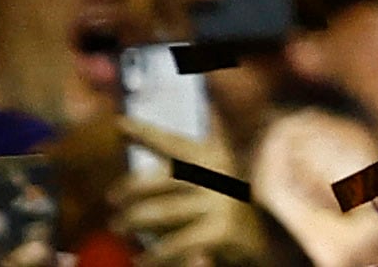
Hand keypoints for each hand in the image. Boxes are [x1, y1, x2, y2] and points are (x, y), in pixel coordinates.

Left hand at [120, 131, 274, 266]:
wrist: (266, 244)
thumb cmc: (227, 211)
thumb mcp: (213, 179)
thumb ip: (193, 161)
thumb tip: (172, 140)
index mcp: (212, 158)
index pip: (172, 142)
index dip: (145, 133)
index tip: (119, 124)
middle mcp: (216, 175)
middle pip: (161, 178)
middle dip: (130, 188)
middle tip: (111, 199)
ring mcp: (219, 203)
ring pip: (161, 212)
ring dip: (134, 221)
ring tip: (118, 227)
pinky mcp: (221, 232)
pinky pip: (174, 245)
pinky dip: (154, 255)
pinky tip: (141, 260)